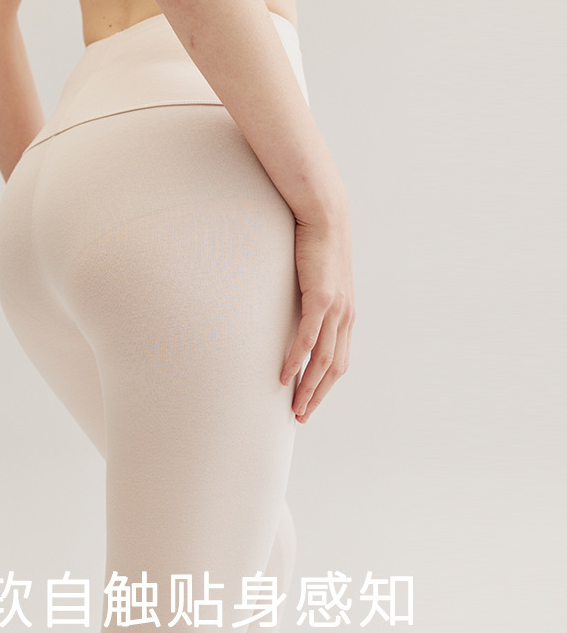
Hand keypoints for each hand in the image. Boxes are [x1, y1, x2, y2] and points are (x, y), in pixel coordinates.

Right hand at [280, 213, 354, 423]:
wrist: (325, 216)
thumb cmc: (316, 245)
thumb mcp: (317, 279)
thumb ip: (311, 300)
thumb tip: (295, 312)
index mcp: (345, 315)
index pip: (338, 361)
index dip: (325, 386)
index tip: (309, 403)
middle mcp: (346, 316)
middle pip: (334, 368)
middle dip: (318, 395)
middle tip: (300, 416)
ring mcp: (336, 309)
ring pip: (323, 360)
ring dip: (308, 387)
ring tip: (293, 406)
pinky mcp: (322, 298)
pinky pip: (309, 338)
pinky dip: (297, 360)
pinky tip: (285, 376)